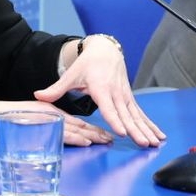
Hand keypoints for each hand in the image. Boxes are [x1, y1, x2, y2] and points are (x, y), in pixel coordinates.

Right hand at [0, 99, 111, 145]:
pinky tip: (86, 142)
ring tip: (105, 141)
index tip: (102, 135)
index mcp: (48, 110)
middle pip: (78, 124)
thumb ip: (40, 127)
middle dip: (96, 132)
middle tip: (110, 139)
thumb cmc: (2, 119)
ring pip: (74, 128)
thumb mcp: (26, 122)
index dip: (89, 128)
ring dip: (91, 136)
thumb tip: (50, 138)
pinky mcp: (40, 125)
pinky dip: (76, 138)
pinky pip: (62, 133)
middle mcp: (50, 112)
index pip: (74, 121)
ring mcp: (46, 118)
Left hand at [33, 35, 165, 146]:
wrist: (105, 51)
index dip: (114, 120)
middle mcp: (116, 94)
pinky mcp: (130, 98)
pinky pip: (141, 114)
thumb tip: (37, 96)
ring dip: (146, 130)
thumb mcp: (70, 75)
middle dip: (135, 130)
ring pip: (137, 116)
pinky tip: (158, 136)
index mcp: (100, 89)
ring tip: (154, 143)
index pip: (108, 108)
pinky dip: (150, 124)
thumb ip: (56, 89)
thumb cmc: (86, 65)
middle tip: (142, 143)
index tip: (121, 132)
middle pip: (126, 115)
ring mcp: (125, 96)